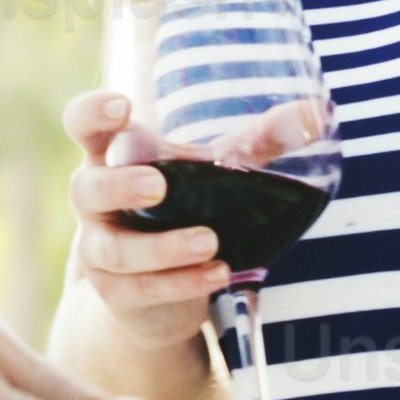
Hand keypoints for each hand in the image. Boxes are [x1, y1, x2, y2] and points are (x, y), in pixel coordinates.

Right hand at [63, 86, 237, 344]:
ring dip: (162, 246)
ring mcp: (99, 249)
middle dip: (119, 185)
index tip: (122, 107)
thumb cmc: (181, 209)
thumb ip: (257, 143)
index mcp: (112, 156)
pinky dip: (180, 282)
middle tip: (157, 184)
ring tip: (209, 242)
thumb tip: (315, 113)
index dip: (93, 113)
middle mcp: (95, 201)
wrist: (154, 293)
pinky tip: (217, 274)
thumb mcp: (212, 171)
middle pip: (87, 187)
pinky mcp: (115, 292)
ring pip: (115, 249)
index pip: (84, 124)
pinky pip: (140, 288)